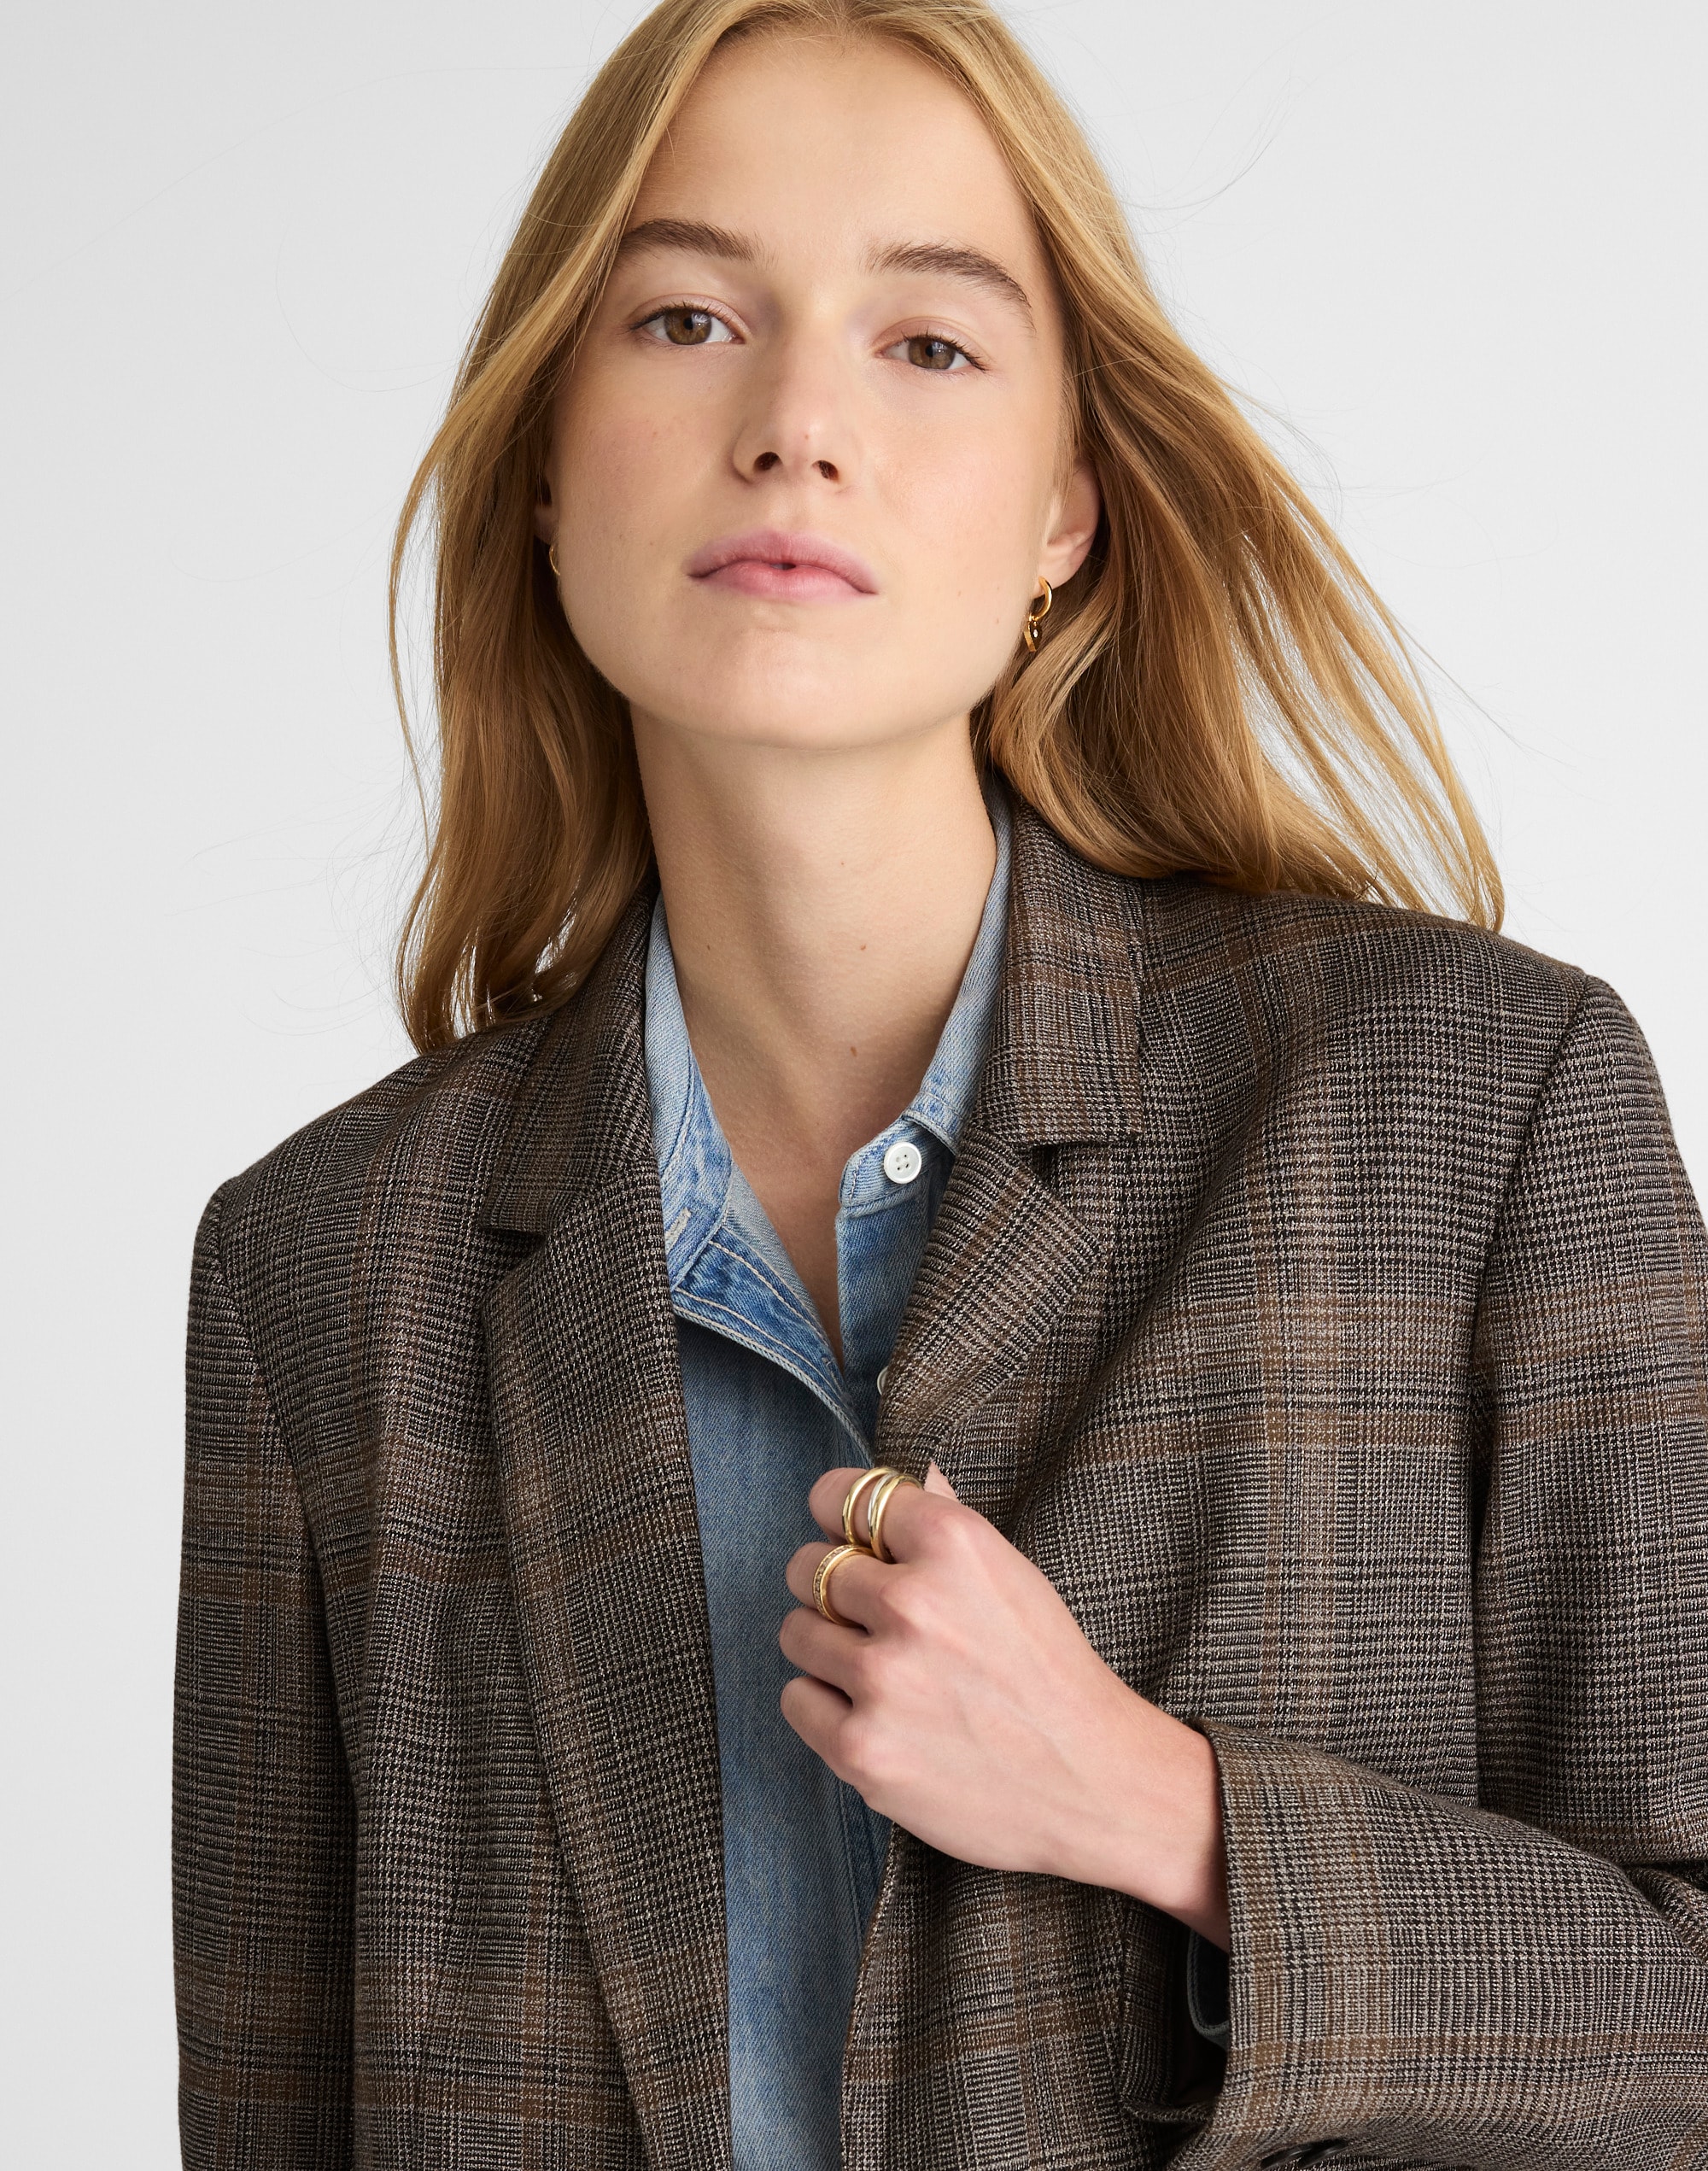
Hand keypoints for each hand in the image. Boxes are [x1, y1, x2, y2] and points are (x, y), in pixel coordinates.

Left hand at [780, 1465, 1229, 1948]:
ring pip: (797, 1632)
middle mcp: (913, 1600)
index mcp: (953, 1542)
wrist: (1092, 1784)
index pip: (842, 1495)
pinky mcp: (862, 1747)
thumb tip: (906, 1481)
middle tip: (870, 1619)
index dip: (836, 1515)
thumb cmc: (1050, 1674)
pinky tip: (876, 1715)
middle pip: (809, 1567)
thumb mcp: (1010, 1575)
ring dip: (827, 1648)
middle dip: (830, 1589)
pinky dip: (825, 1706)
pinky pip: (796, 1697)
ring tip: (881, 1672)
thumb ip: (946, 1527)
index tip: (844, 1534)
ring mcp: (883, 1678)